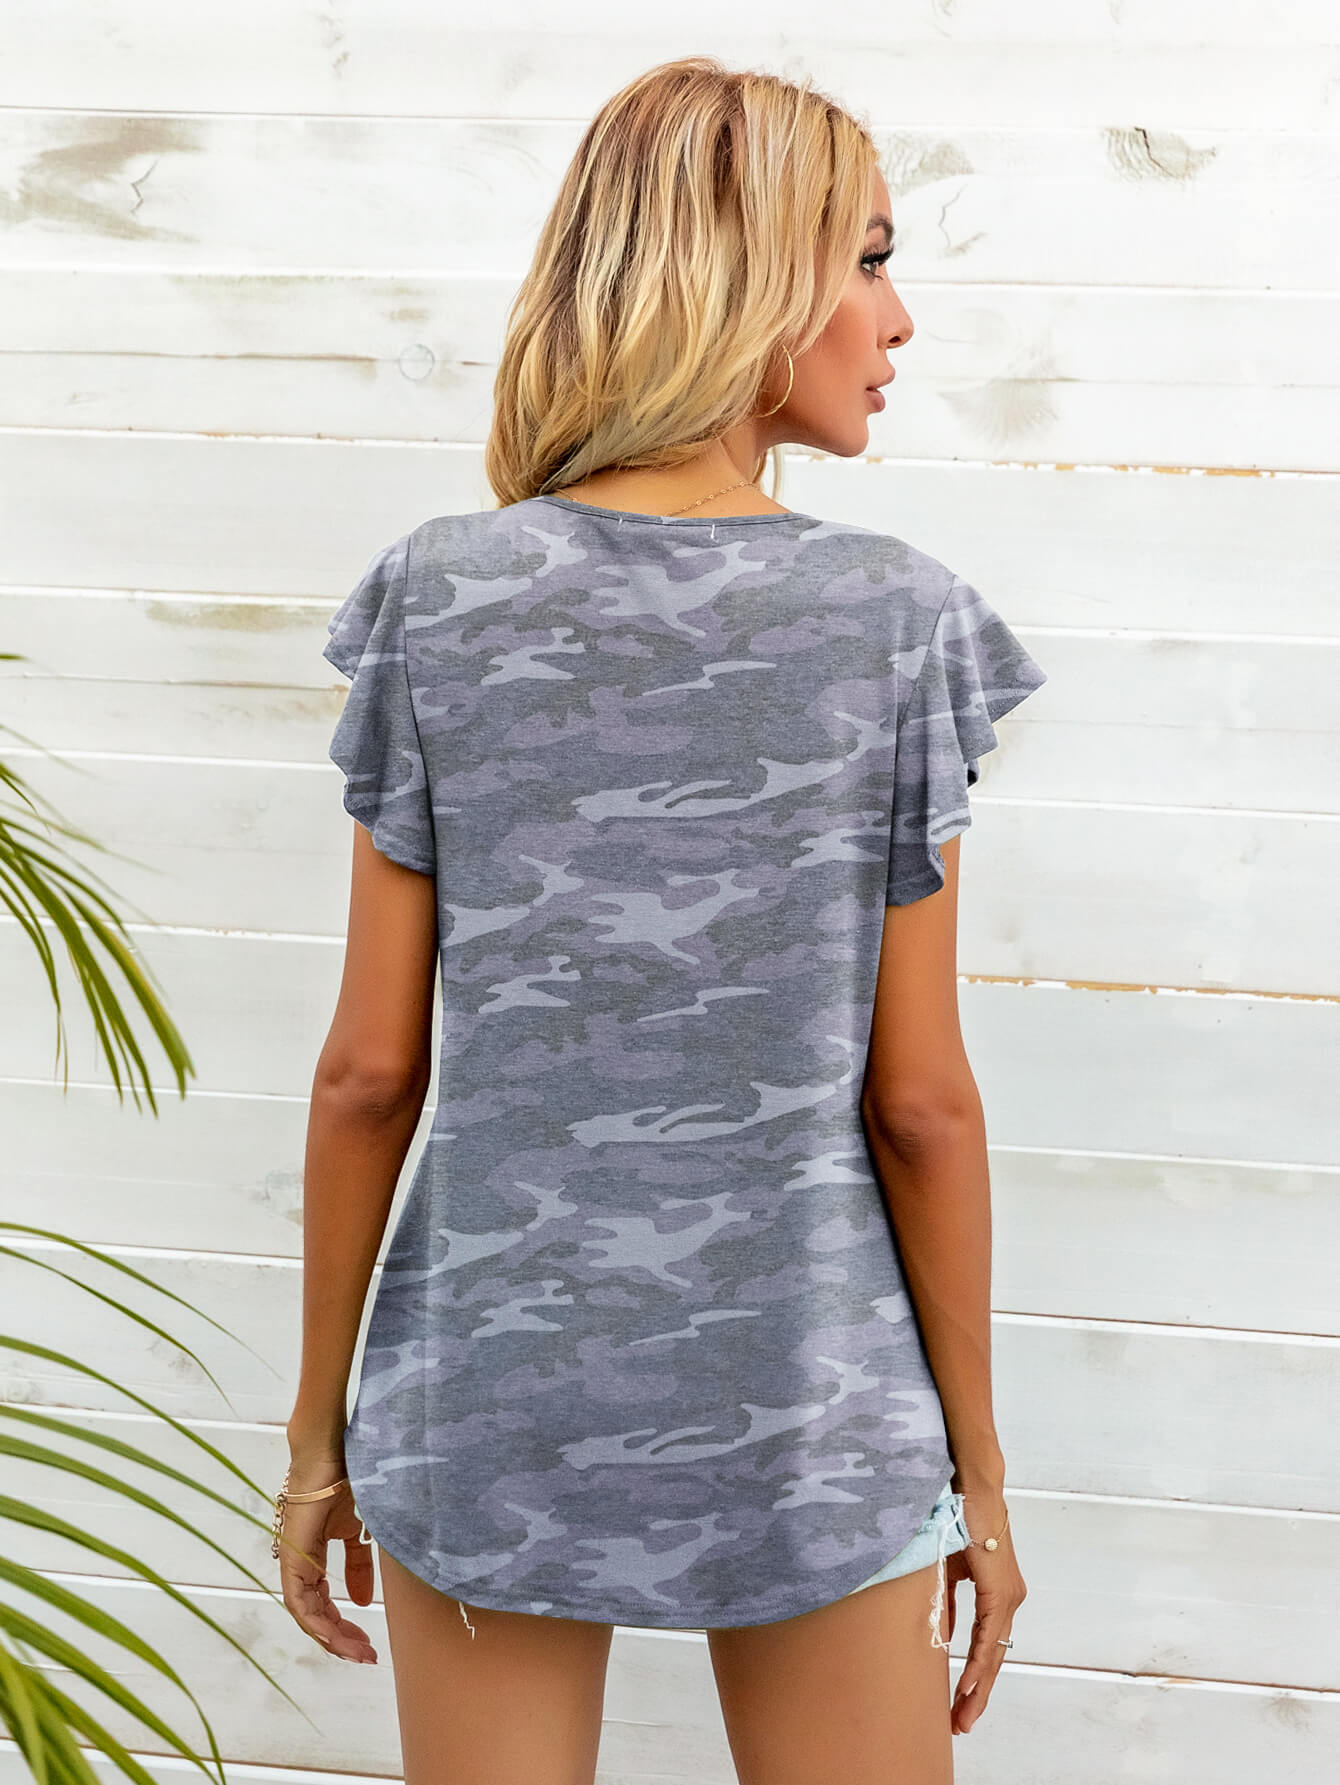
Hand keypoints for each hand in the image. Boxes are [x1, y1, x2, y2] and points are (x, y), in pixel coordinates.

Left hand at [275, 1447, 377, 1663]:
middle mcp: (300, 1563)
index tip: (368, 1643)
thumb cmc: (347, 1479)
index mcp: (314, 1556)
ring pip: (306, 1614)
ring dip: (330, 1637)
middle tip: (366, 1656)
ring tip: (357, 1652)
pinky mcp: (292, 1556)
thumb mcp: (359, 1530)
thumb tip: (361, 1601)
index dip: (343, 1626)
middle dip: (341, 1639)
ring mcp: (293, 1561)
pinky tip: (335, 1634)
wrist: (331, 1451)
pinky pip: (299, 1600)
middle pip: (315, 1614)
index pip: (323, 1602)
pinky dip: (316, 1621)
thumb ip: (358, 1564)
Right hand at [943, 1493, 1025, 1734]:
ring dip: (976, 1688)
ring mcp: (1008, 1595)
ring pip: (992, 1653)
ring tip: (962, 1717)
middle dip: (975, 1696)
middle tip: (959, 1726)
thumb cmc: (957, 1518)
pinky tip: (967, 1684)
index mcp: (998, 1595)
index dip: (974, 1680)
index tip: (959, 1706)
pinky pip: (987, 1635)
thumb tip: (938, 1634)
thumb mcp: (947, 1568)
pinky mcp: (999, 1588)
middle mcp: (1009, 1599)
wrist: (970, 1485)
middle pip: (993, 1659)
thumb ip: (945, 1601)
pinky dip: (977, 1662)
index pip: (986, 1648)